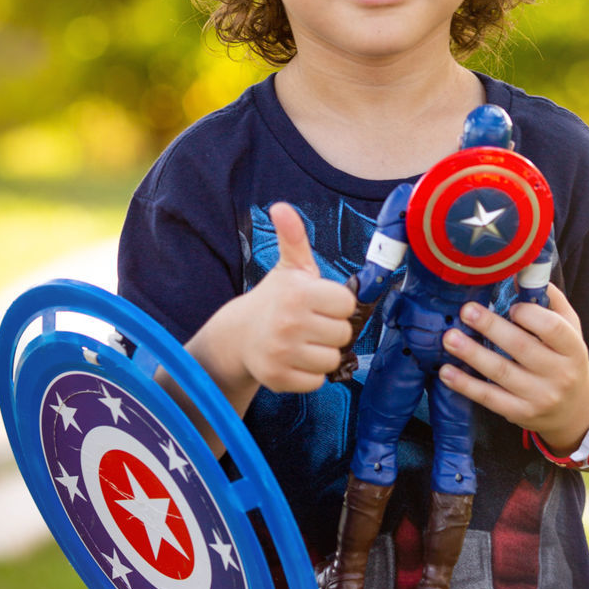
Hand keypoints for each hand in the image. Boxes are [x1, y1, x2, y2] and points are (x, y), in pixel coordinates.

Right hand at [232, 202, 356, 394]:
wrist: (240, 335)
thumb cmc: (275, 299)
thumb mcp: (288, 267)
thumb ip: (293, 237)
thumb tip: (281, 207)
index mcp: (299, 293)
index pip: (348, 305)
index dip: (337, 305)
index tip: (321, 303)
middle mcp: (290, 322)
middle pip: (344, 334)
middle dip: (331, 330)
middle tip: (312, 324)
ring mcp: (283, 353)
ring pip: (332, 360)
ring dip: (323, 353)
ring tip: (304, 342)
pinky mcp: (279, 378)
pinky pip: (317, 381)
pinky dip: (310, 373)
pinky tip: (295, 360)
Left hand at [438, 284, 588, 453]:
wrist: (575, 410)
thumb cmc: (565, 359)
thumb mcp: (570, 330)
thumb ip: (551, 303)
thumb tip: (520, 274)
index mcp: (573, 349)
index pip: (554, 329)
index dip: (531, 315)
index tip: (511, 306)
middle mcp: (559, 374)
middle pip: (522, 348)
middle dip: (492, 327)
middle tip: (466, 311)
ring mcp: (539, 397)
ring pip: (501, 373)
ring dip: (472, 354)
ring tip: (449, 338)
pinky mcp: (520, 413)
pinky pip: (489, 398)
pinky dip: (465, 385)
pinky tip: (446, 372)